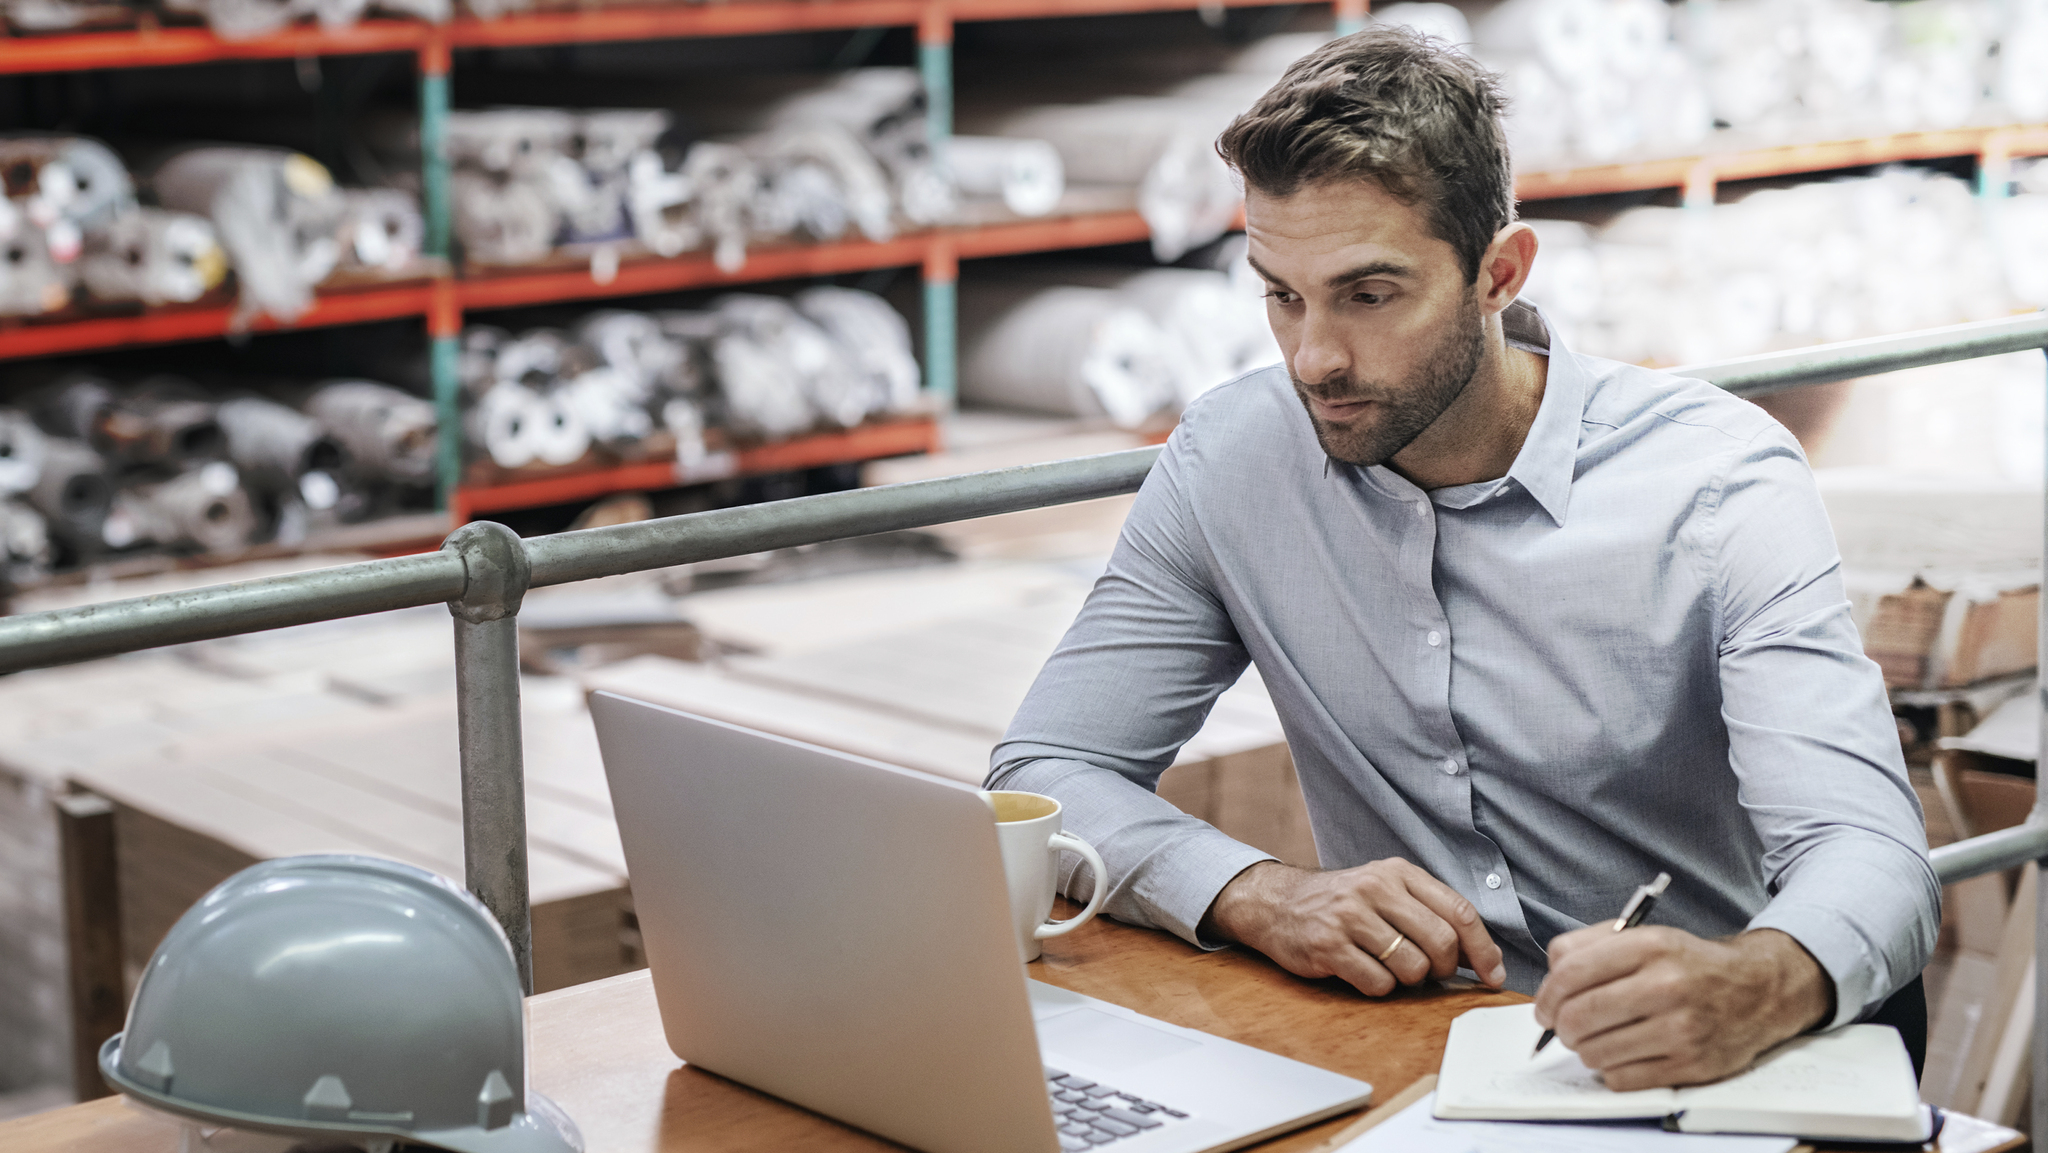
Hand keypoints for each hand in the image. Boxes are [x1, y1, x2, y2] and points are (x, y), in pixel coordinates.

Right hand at [1199, 859, 1506, 996]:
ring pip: (1412, 967)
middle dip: (1444, 968)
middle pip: (1441, 942)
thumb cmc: (1342, 903)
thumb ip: (1429, 912)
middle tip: (1429, 972)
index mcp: (1398, 873)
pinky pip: (1378, 983)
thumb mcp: (1385, 889)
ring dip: (1409, 980)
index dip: (1483, 948)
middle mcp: (1375, 888)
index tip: (1493, 974)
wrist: (1277, 903)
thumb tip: (1482, 958)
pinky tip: (1362, 972)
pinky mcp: (1328, 945)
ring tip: (1389, 968)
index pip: (1459, 911)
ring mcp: (1350, 916)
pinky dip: (1378, 987)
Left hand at [1532, 926, 1833, 1089]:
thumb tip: (1550, 976)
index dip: (1546, 994)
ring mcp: (1681, 1029)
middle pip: (1578, 1016)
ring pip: (1595, 1052)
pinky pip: (1621, 1078)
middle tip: (1564, 1027)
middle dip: (1560, 1026)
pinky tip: (1623, 1053)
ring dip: (1584, 1049)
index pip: (1571, 972)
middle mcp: (1668, 986)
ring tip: (1597, 1038)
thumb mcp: (1644, 935)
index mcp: (1651, 946)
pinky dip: (1610, 1069)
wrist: (1756, 990)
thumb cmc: (1689, 964)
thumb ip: (1589, 945)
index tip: (1544, 1007)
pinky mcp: (1691, 1065)